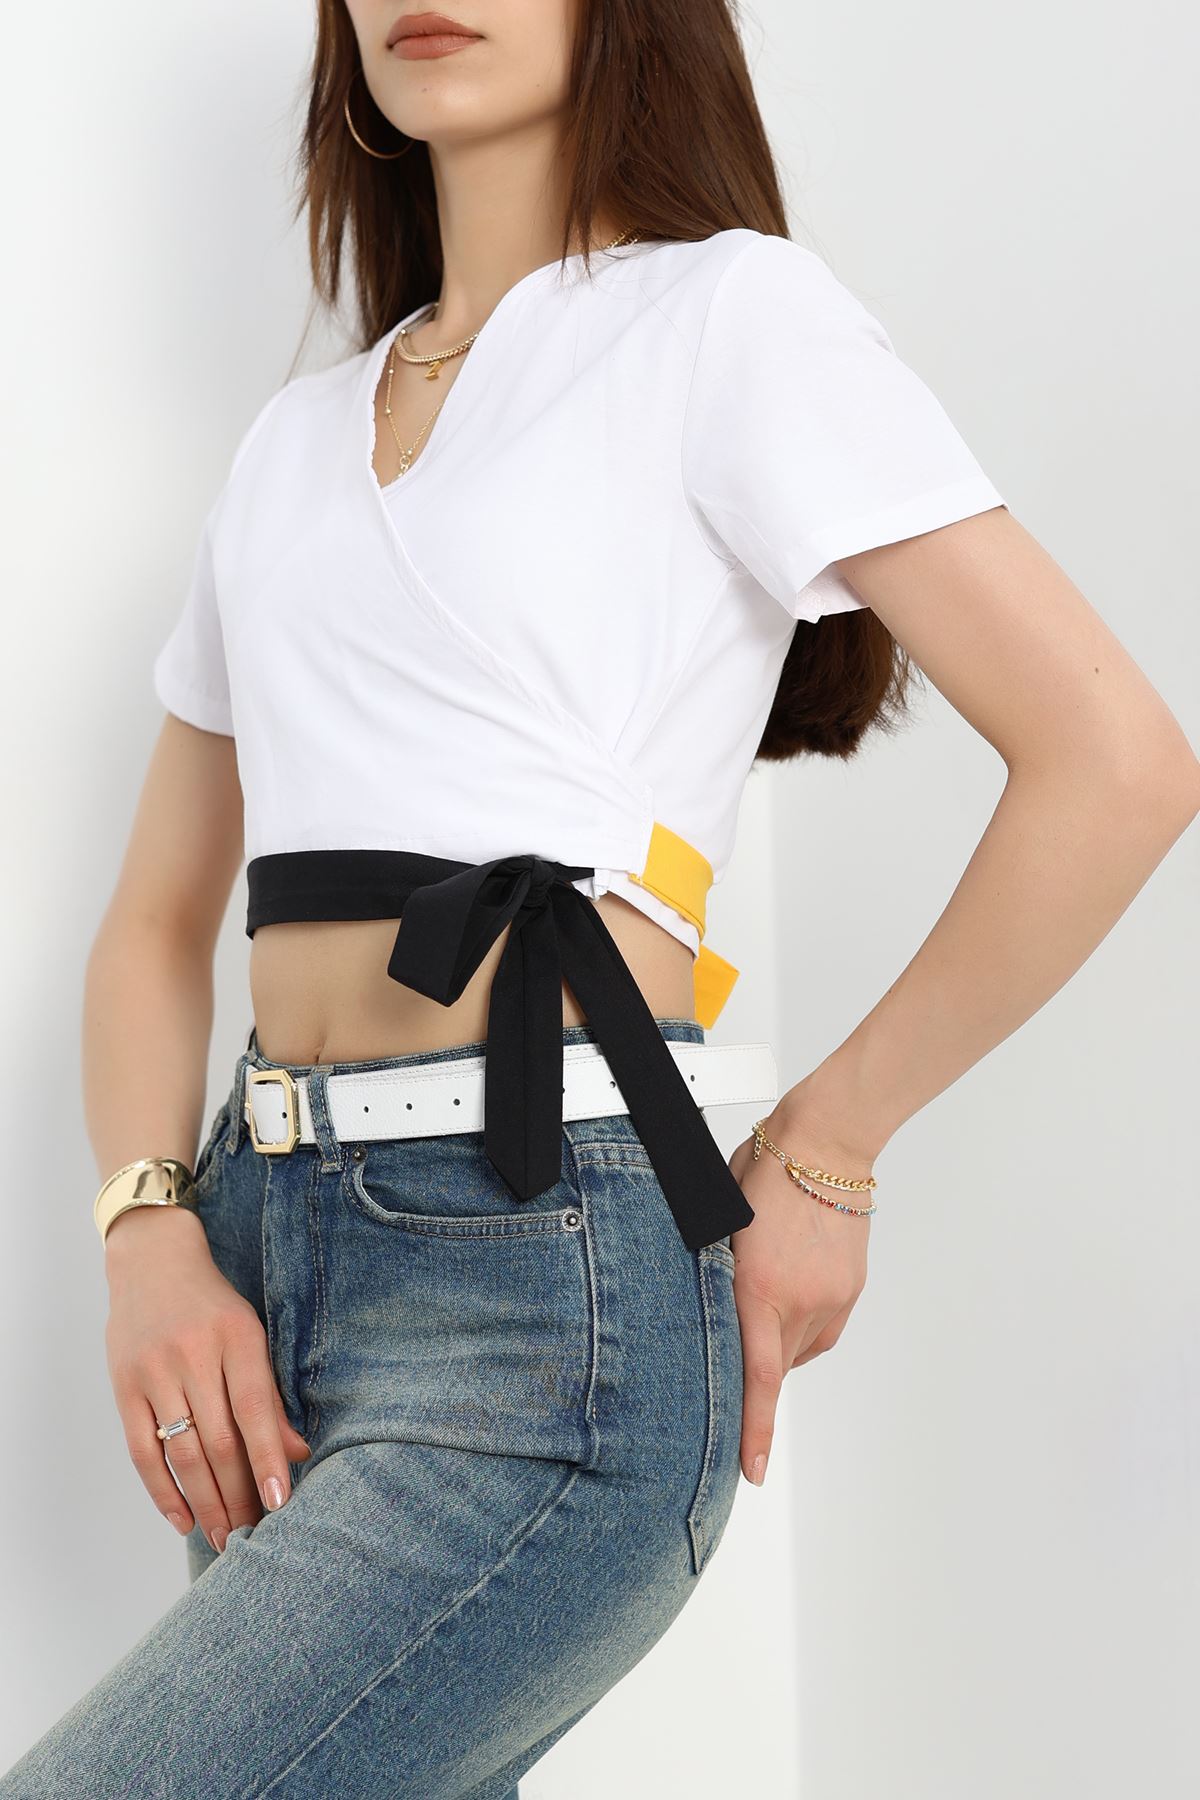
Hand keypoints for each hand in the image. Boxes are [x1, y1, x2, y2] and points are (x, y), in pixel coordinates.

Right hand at [103, 1204, 311, 1551]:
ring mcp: (155, 1371)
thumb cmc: (213, 1304)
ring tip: (225, 1537)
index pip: (256, 1409)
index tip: (281, 1502)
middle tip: (254, 1535)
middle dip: (239, 1493)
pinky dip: (162, 1490)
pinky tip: (183, 1519)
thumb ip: (270, 1394)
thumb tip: (298, 1454)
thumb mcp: (251, 1334)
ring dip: (206, 1502)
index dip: (268, 1458)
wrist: (153, 1260)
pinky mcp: (124, 1386)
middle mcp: (195, 1354)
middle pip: (219, 1439)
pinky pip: (142, 1449)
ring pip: (183, 1451)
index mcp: (237, 1337)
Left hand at [727, 1109, 874, 1486]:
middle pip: (776, 1365)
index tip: (751, 1472)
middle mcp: (801, 1301)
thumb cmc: (762, 1172)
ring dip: (779, 1339)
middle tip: (732, 1351)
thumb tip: (709, 1313)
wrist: (825, 1142)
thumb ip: (720, 1279)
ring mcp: (832, 1297)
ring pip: (800, 1347)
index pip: (757, 1378)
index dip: (753, 1430)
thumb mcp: (721, 1225)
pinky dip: (804, 1322)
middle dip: (754, 1370)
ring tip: (766, 1290)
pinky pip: (823, 1327)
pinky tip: (792, 1290)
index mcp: (759, 1288)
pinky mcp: (851, 1288)